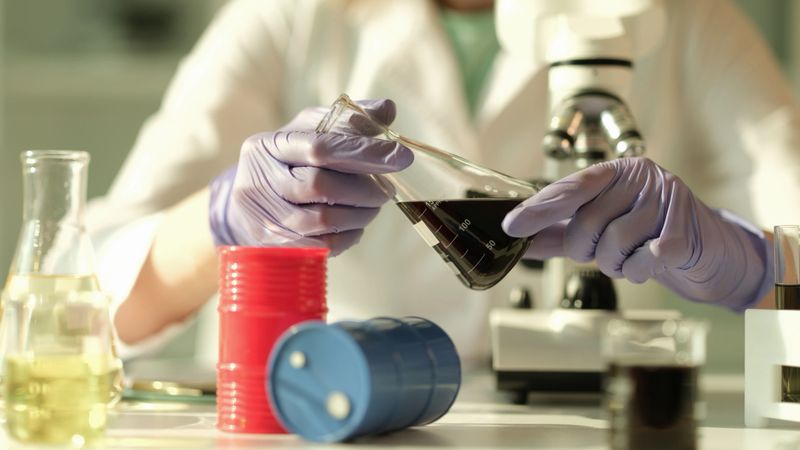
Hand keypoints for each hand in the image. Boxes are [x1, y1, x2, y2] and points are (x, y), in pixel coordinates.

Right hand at [209, 99, 412, 254]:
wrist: (251, 207)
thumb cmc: (289, 164)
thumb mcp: (311, 133)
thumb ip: (348, 120)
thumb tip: (387, 109)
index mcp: (268, 145)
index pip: (320, 146)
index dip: (364, 152)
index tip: (402, 156)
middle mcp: (258, 181)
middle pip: (320, 185)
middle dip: (364, 189)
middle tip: (386, 190)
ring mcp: (264, 218)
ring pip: (324, 220)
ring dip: (361, 214)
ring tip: (372, 206)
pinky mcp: (275, 248)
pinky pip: (323, 246)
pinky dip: (349, 236)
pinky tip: (355, 225)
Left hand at [502, 157, 771, 309]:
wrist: (704, 249)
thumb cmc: (644, 234)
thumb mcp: (599, 228)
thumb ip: (559, 232)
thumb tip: (518, 239)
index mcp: (615, 171)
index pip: (570, 188)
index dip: (539, 209)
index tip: (511, 227)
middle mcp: (640, 177)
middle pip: (588, 222)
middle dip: (586, 249)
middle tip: (601, 252)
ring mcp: (666, 199)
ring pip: (614, 244)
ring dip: (614, 264)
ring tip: (627, 258)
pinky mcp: (684, 229)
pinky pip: (642, 261)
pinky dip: (637, 271)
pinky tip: (648, 263)